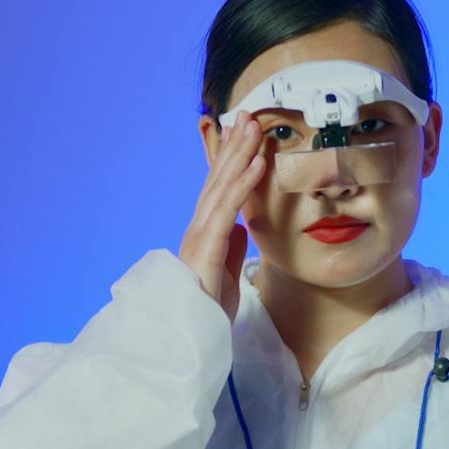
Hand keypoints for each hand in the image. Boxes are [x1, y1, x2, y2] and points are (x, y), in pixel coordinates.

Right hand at [179, 116, 265, 318]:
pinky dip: (245, 182)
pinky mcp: (208, 244)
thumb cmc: (206, 306)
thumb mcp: (225, 272)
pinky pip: (230, 206)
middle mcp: (201, 225)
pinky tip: (258, 162)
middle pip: (219, 177)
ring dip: (241, 153)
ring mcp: (202, 232)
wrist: (189, 332)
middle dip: (234, 145)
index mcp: (206, 231)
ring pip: (224, 184)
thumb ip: (231, 248)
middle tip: (248, 116)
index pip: (220, 187)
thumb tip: (242, 227)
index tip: (243, 135)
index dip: (231, 159)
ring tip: (255, 128)